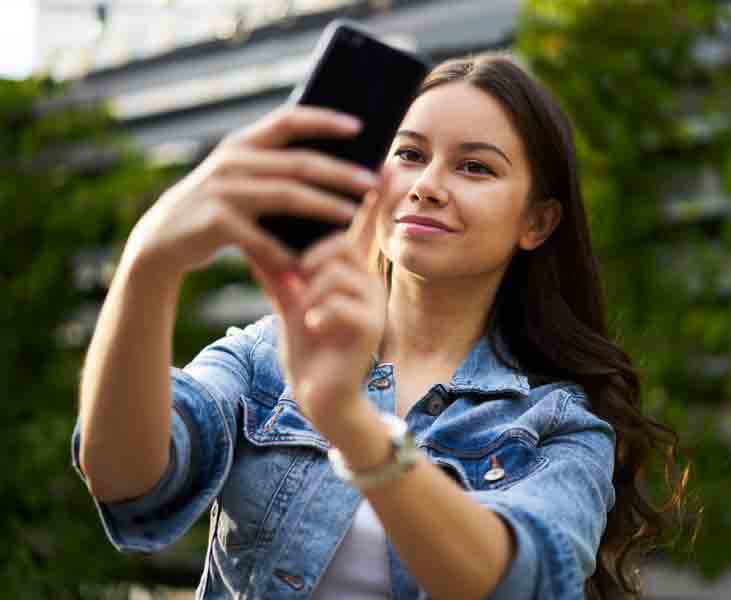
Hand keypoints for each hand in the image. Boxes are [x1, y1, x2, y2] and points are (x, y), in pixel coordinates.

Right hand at [121, 105, 380, 278]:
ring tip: (353, 216)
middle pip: (299, 163)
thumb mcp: (239, 180)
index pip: (288, 120)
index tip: (359, 126)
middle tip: (373, 182)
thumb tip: (333, 166)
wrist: (160, 241)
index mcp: (241, 144)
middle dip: (341, 172)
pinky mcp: (215, 223)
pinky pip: (263, 240)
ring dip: (325, 207)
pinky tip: (308, 265)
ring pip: (287, 196)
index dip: (324, 120)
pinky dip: (287, 254)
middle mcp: (232, 161)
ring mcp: (222, 190)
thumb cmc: (217, 210)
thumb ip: (274, 169)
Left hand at [248, 188, 386, 435]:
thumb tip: (253, 232)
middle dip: (308, 260)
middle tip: (294, 281)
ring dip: (310, 291)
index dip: (366, 196)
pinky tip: (313, 329)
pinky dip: (317, 313)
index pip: (356, 227)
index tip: (376, 163)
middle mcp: (367, 282)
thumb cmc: (308, 349)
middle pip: (338, 243)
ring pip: (336, 270)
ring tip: (305, 313)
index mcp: (350, 272)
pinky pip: (338, 302)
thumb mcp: (288, 303)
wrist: (320, 398)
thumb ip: (276, 268)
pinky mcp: (369, 328)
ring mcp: (372, 305)